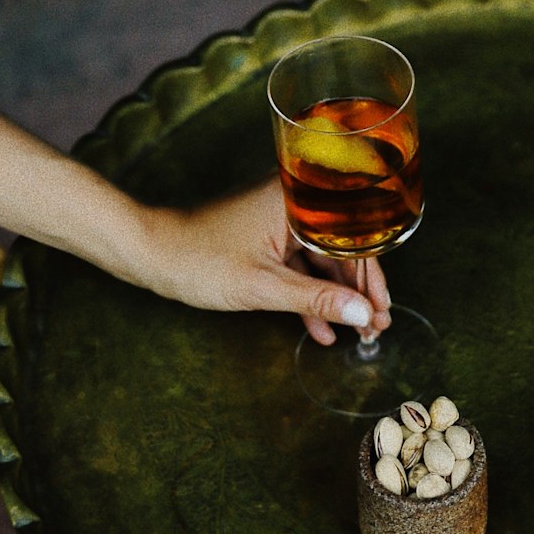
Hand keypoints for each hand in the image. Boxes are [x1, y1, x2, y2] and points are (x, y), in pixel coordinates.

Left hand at [137, 177, 392, 346]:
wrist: (152, 254)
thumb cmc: (201, 259)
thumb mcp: (263, 286)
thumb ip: (316, 300)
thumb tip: (363, 315)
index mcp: (296, 200)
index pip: (352, 240)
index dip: (372, 280)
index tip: (382, 312)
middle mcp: (294, 204)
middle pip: (342, 250)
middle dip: (359, 293)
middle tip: (376, 328)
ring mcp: (281, 221)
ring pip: (323, 261)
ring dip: (338, 298)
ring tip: (357, 332)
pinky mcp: (268, 238)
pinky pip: (301, 266)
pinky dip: (310, 296)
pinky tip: (323, 329)